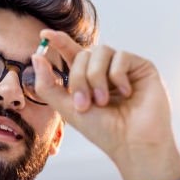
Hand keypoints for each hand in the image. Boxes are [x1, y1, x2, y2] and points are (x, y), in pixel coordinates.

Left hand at [32, 30, 179, 179]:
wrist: (133, 144)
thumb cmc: (105, 131)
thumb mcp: (68, 109)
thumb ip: (48, 86)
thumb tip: (36, 57)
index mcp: (89, 80)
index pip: (73, 54)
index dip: (59, 42)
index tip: (44, 35)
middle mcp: (106, 71)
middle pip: (83, 54)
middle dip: (79, 78)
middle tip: (85, 104)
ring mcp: (125, 68)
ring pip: (101, 51)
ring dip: (96, 77)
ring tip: (104, 101)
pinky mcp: (142, 67)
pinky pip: (121, 56)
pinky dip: (117, 75)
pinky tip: (126, 93)